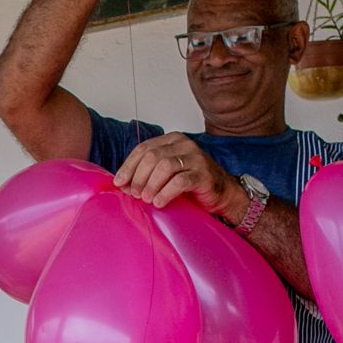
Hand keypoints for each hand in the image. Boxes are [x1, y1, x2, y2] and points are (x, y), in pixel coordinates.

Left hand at [114, 133, 244, 212]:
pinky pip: (179, 182)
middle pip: (152, 157)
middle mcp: (184, 144)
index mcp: (172, 140)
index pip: (144, 148)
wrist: (222, 193)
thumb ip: (147, 173)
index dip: (129, 166)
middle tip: (133, 194)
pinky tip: (159, 202)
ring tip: (146, 199)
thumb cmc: (191, 184)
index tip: (119, 183)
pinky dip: (165, 193)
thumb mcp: (166, 174)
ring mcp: (195, 158)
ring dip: (150, 185)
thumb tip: (121, 183)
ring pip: (164, 167)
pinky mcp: (203, 174)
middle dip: (138, 177)